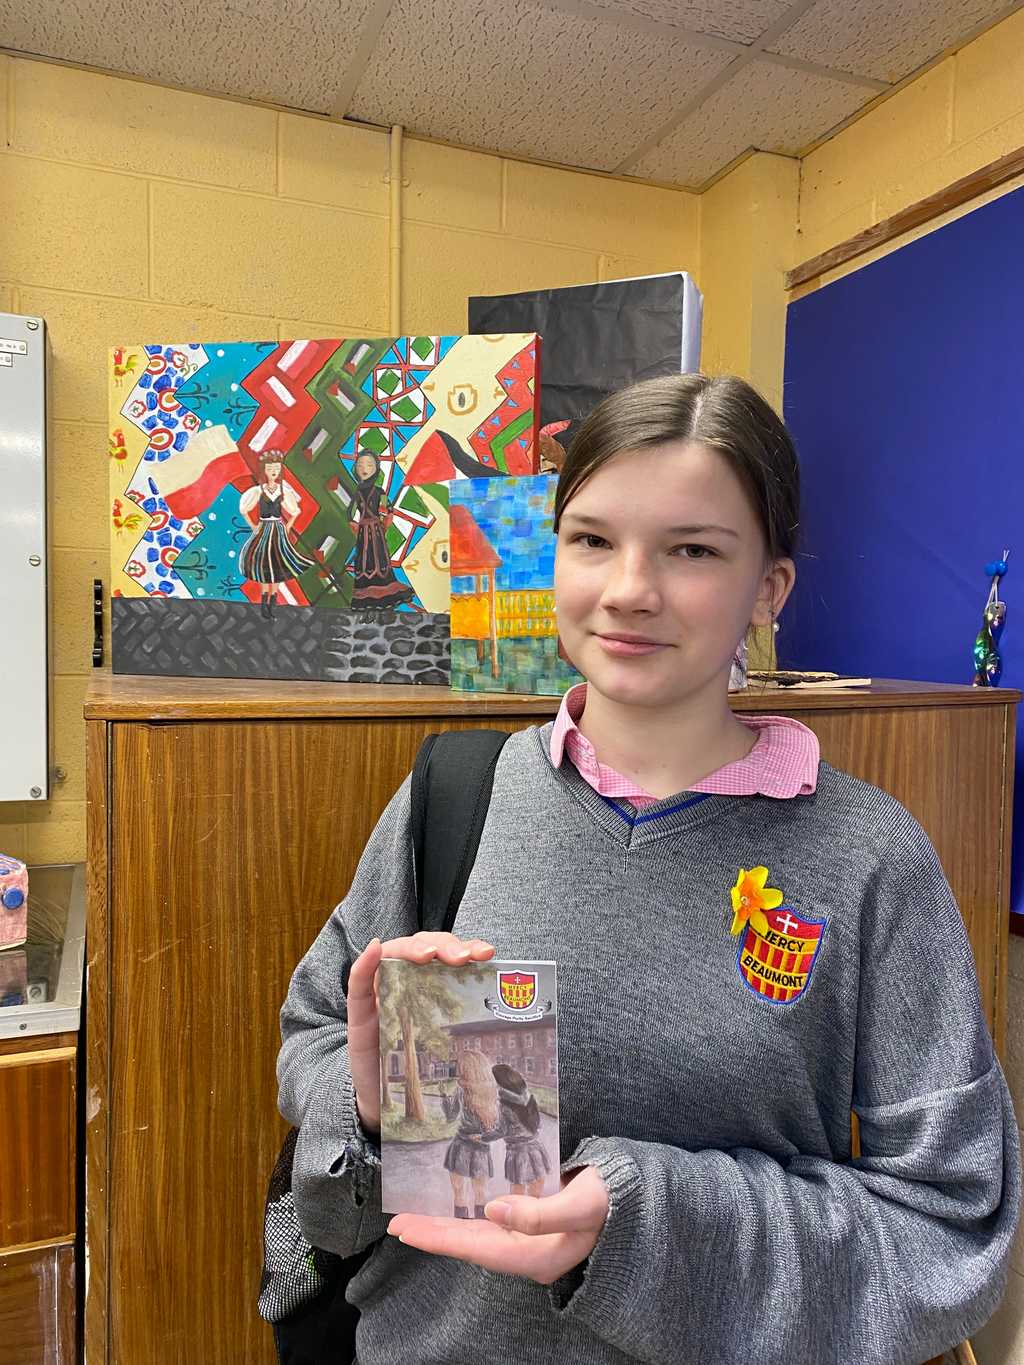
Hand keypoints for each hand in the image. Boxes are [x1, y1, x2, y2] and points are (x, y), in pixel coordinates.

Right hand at [346, 932, 495, 1134]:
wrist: (383, 1098)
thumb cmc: (419, 1064)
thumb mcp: (448, 1042)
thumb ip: (471, 1024)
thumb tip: (512, 1007)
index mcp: (430, 983)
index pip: (447, 953)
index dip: (466, 947)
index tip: (487, 952)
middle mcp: (406, 979)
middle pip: (423, 947)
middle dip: (444, 946)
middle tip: (462, 957)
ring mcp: (380, 992)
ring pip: (393, 954)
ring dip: (412, 948)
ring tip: (428, 953)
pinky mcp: (358, 1011)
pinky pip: (357, 982)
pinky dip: (364, 963)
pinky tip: (373, 948)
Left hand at [387, 1166, 608, 1284]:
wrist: (633, 1201)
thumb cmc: (611, 1202)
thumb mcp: (582, 1205)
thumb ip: (540, 1212)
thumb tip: (493, 1210)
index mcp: (536, 1255)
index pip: (476, 1247)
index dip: (439, 1238)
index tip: (406, 1229)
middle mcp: (528, 1253)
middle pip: (470, 1245)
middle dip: (433, 1234)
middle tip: (397, 1225)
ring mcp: (530, 1241)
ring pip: (477, 1235)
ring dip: (446, 1226)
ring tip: (413, 1218)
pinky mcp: (533, 1226)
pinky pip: (491, 1226)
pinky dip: (467, 1218)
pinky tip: (452, 1211)